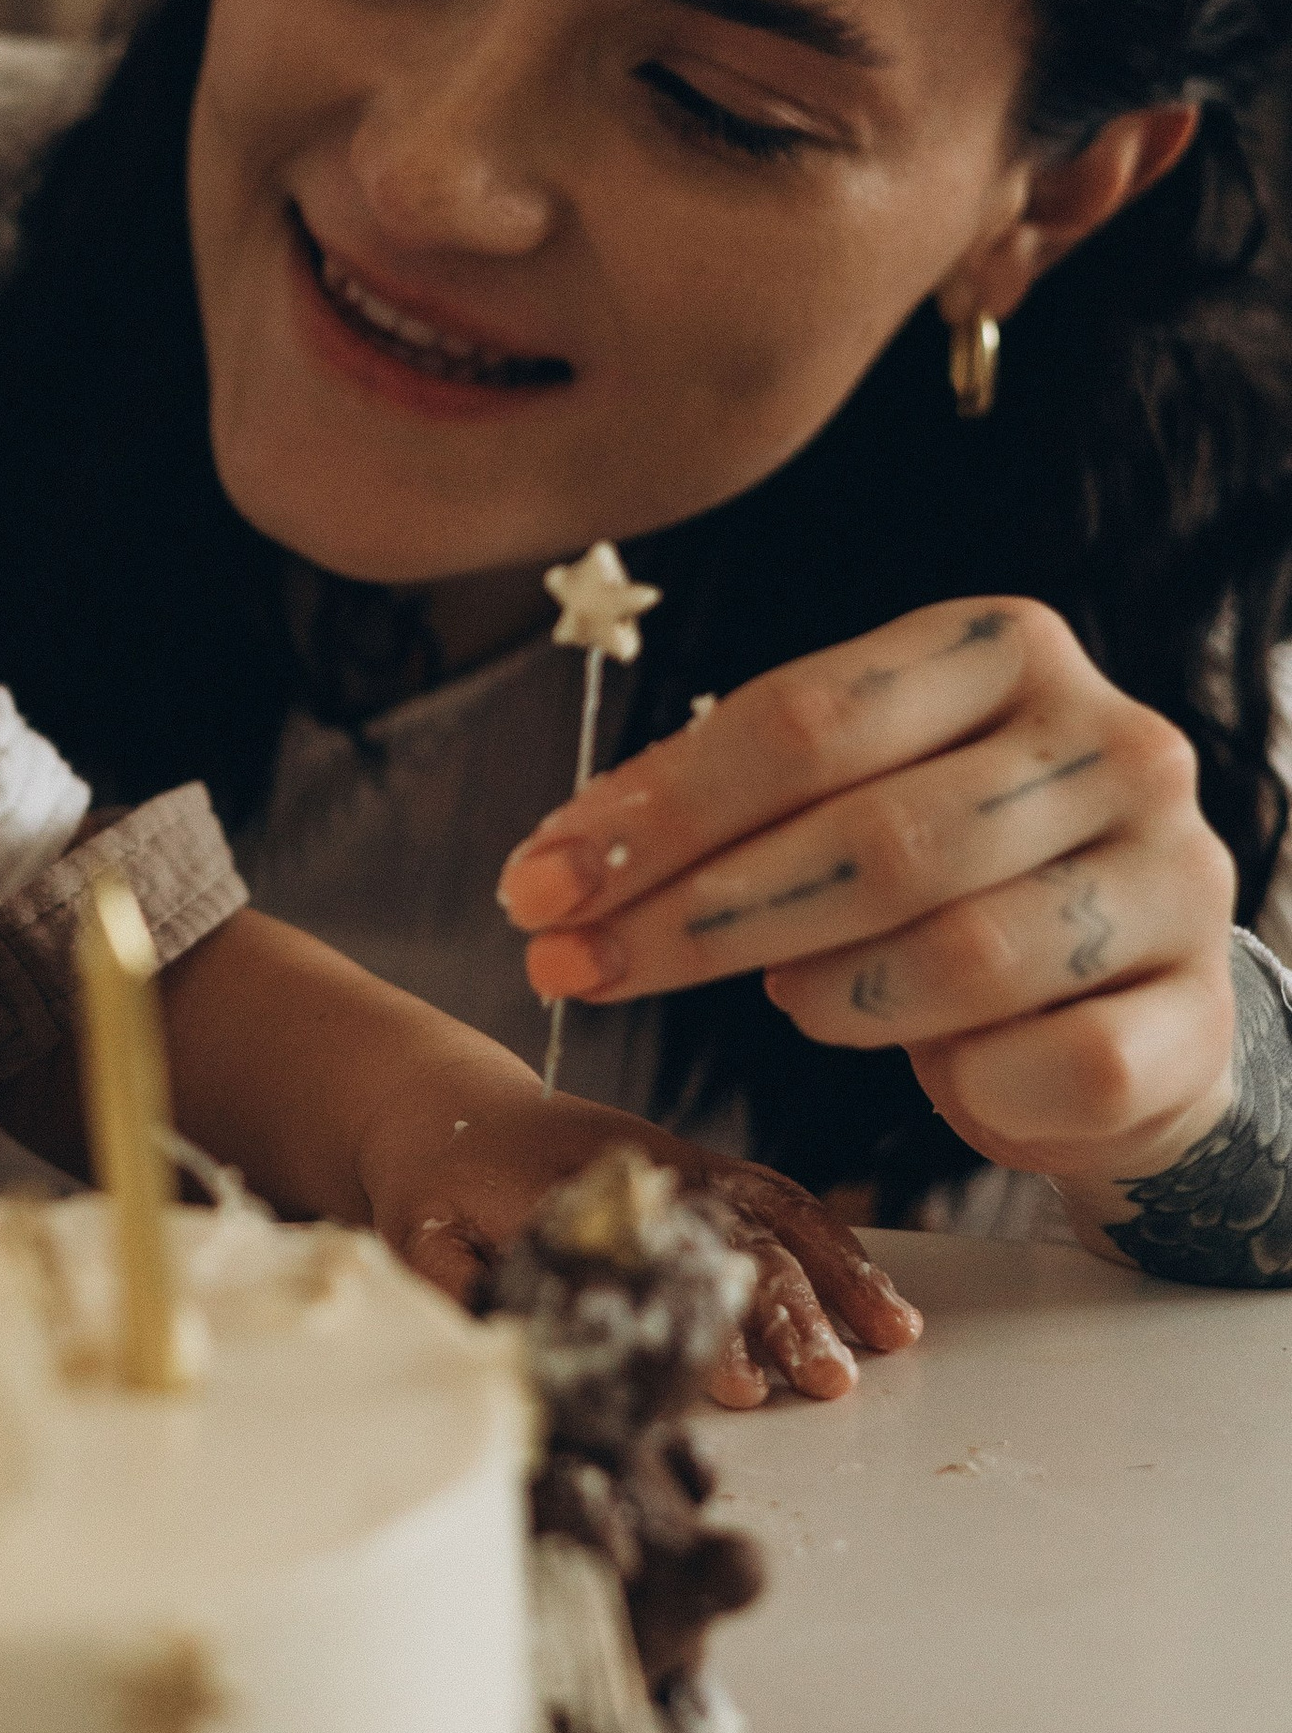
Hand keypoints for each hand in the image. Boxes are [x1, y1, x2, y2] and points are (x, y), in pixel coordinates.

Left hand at [363, 1069, 918, 1406]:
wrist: (442, 1103)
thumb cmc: (432, 1180)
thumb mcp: (418, 1235)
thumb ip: (456, 1290)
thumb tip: (501, 1357)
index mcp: (572, 1189)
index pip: (654, 1263)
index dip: (699, 1327)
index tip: (742, 1386)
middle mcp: (641, 1170)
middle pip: (730, 1237)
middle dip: (786, 1314)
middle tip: (829, 1381)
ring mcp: (679, 1164)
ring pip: (772, 1214)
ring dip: (833, 1275)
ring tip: (887, 1340)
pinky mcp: (701, 1166)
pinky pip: (780, 1197)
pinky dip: (834, 1243)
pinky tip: (876, 1296)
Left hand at [500, 596, 1240, 1217]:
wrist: (1126, 991)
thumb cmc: (953, 879)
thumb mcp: (847, 797)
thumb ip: (732, 806)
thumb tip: (556, 865)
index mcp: (1006, 649)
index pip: (800, 723)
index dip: (653, 814)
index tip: (533, 884)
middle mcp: (1111, 743)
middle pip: (869, 841)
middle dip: (692, 920)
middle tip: (572, 967)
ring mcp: (1173, 874)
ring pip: (955, 957)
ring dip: (828, 997)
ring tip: (791, 999)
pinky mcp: (1199, 1012)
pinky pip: (1046, 1065)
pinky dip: (962, 1083)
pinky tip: (938, 1072)